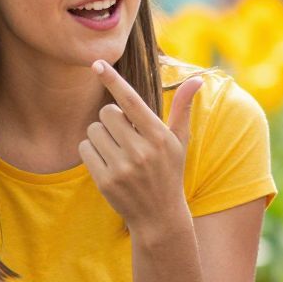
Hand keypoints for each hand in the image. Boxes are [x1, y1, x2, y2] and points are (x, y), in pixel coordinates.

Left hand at [79, 63, 197, 236]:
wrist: (159, 217)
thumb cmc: (169, 172)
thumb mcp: (180, 142)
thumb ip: (183, 108)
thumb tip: (196, 79)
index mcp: (159, 137)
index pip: (132, 101)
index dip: (113, 80)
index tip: (97, 64)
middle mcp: (141, 151)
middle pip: (106, 113)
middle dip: (111, 119)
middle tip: (123, 134)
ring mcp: (122, 168)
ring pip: (93, 130)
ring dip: (100, 136)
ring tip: (117, 151)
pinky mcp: (105, 181)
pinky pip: (85, 149)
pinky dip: (92, 151)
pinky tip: (107, 163)